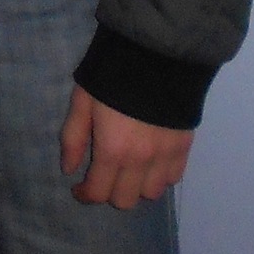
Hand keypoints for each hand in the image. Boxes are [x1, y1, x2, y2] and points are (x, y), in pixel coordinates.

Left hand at [60, 85, 191, 208]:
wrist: (156, 53)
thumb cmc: (112, 74)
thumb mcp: (82, 101)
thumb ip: (73, 138)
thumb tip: (69, 169)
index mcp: (112, 150)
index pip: (98, 192)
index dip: (84, 195)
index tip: (79, 188)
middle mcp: (141, 161)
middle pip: (125, 200)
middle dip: (109, 192)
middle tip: (104, 175)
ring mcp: (166, 155)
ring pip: (152, 193)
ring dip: (137, 186)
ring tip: (129, 169)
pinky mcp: (185, 145)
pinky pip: (173, 177)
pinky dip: (160, 175)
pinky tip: (151, 161)